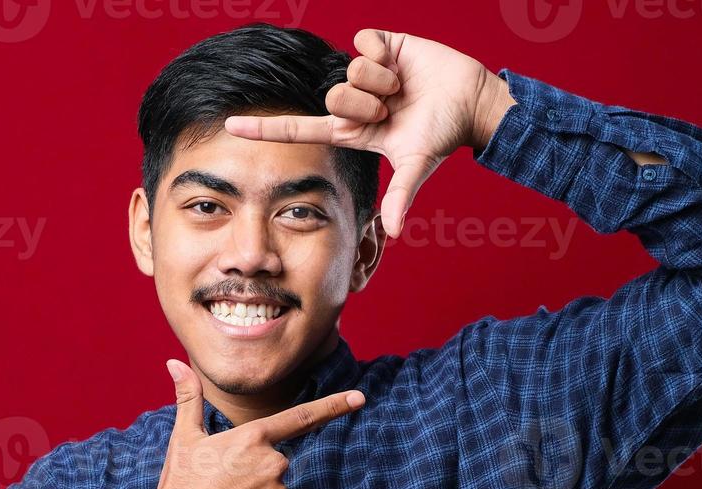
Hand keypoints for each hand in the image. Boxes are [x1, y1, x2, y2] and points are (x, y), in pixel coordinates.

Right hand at [156, 360, 366, 488]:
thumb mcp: (183, 439)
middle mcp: (273, 462)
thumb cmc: (180, 485)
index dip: (335, 406)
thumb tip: (174, 363)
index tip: (360, 398)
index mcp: (253, 437)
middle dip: (256, 474)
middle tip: (224, 487)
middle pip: (278, 463)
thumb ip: (189, 399)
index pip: (301, 417)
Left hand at [223, 29, 511, 238]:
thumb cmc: (443, 135)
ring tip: (403, 88)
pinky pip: (363, 42)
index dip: (266, 128)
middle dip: (368, 104)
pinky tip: (401, 63)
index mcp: (351, 130)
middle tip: (393, 109)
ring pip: (350, 70)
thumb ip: (400, 197)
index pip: (299, 129)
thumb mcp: (416, 165)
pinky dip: (385, 54)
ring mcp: (363, 72)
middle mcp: (352, 101)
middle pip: (334, 96)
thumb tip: (393, 233)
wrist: (470, 101)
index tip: (230, 127)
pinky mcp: (379, 44)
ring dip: (382, 80)